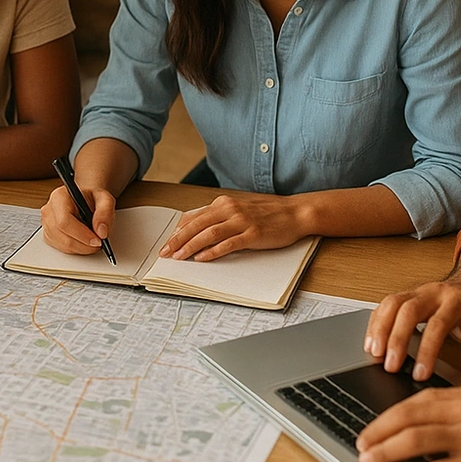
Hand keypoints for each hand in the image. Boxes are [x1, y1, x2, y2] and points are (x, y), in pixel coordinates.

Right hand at [39, 183, 115, 254]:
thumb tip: (101, 232)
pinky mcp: (48, 235)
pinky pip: (61, 248)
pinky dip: (75, 249)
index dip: (82, 234)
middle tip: (99, 244)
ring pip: (62, 245)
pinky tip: (83, 242)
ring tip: (93, 242)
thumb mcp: (105, 199)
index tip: (97, 240)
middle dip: (84, 244)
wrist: (85, 200)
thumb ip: (105, 212)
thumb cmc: (92, 198)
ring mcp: (46, 223)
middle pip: (63, 235)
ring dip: (81, 248)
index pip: (64, 221)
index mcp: (60, 196)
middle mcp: (50, 210)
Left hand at [158, 191, 309, 261]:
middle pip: (197, 226)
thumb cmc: (267, 212)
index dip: (178, 231)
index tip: (167, 242)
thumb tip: (194, 226)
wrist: (295, 212)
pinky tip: (202, 258)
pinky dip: (213, 251)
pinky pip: (228, 244)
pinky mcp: (253, 234)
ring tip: (179, 257)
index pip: (193, 217)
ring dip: (191, 246)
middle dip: (178, 240)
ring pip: (209, 234)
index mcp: (224, 203)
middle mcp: (230, 209)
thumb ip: (218, 216)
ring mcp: (242, 221)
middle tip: (165, 252)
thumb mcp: (238, 208)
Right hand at [366, 274, 460, 380]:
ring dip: (379, 329)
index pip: (438, 324)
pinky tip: (371, 341)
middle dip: (395, 339)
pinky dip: (374, 323)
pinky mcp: (405, 295)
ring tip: (374, 353)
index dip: (427, 349)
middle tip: (390, 365)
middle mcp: (433, 292)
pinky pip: (384, 304)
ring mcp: (417, 291)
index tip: (420, 373)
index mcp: (457, 300)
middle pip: (408, 311)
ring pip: (391, 303)